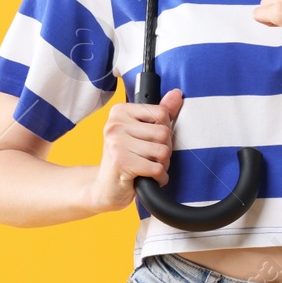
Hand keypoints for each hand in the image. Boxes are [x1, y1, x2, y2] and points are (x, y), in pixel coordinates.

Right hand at [87, 88, 182, 213]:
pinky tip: (148, 178)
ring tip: (148, 167)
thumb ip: (159, 113)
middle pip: (164, 132)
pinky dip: (159, 178)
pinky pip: (157, 169)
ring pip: (162, 151)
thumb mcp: (140, 132)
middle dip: (165, 150)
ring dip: (162, 165)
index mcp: (120, 111)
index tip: (152, 140)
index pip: (161, 113)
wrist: (104, 188)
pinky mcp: (121, 163)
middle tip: (151, 158)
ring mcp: (116, 143)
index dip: (165, 129)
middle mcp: (115, 124)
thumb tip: (177, 94)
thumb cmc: (125, 158)